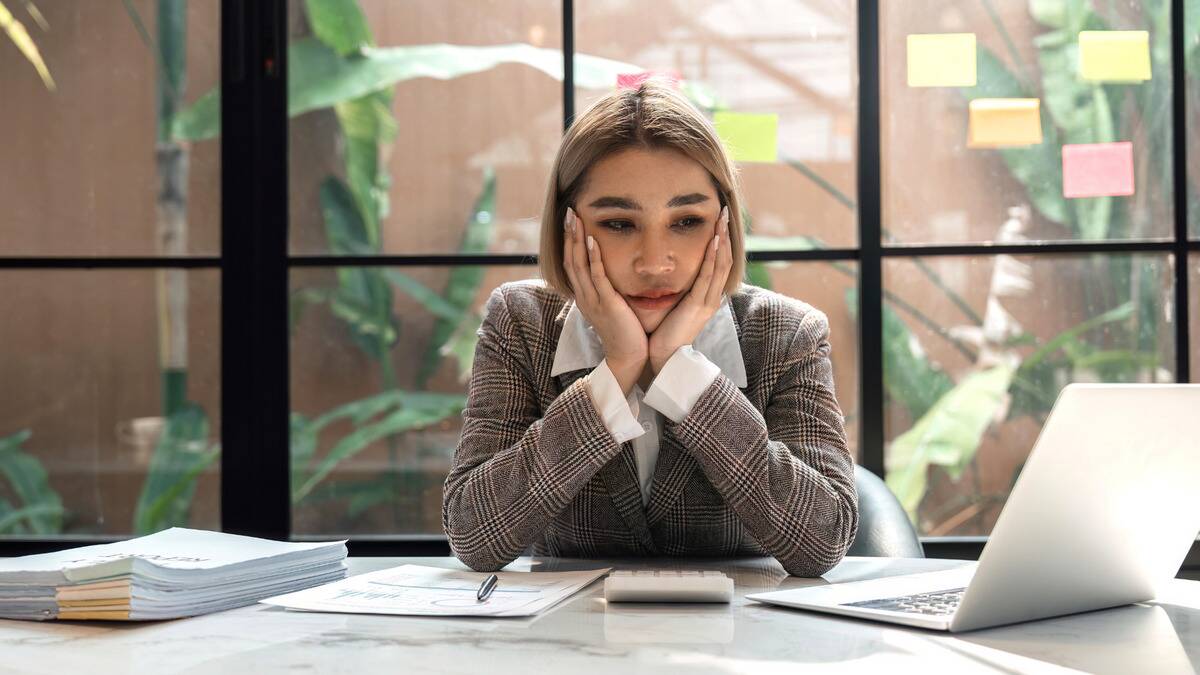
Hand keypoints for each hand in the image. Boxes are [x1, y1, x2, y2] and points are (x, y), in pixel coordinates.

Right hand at [562, 207, 647, 393]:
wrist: (629, 357)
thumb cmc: (625, 332)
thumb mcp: (612, 306)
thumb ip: (608, 290)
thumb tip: (611, 274)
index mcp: (584, 296)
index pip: (572, 263)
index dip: (570, 241)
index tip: (571, 221)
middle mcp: (584, 296)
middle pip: (570, 259)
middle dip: (569, 235)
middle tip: (568, 211)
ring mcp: (593, 300)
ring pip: (579, 265)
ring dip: (577, 240)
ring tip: (576, 219)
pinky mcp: (607, 304)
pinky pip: (598, 277)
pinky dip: (594, 258)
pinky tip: (593, 241)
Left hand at [648, 205, 731, 372]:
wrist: (663, 358)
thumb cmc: (663, 335)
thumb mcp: (675, 308)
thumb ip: (678, 292)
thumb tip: (672, 274)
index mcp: (706, 299)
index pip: (719, 265)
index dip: (721, 243)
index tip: (720, 223)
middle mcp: (711, 299)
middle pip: (725, 261)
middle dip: (726, 235)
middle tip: (726, 212)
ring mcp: (707, 303)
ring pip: (720, 266)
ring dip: (722, 240)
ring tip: (723, 219)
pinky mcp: (698, 306)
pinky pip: (708, 277)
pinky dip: (712, 258)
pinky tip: (714, 241)